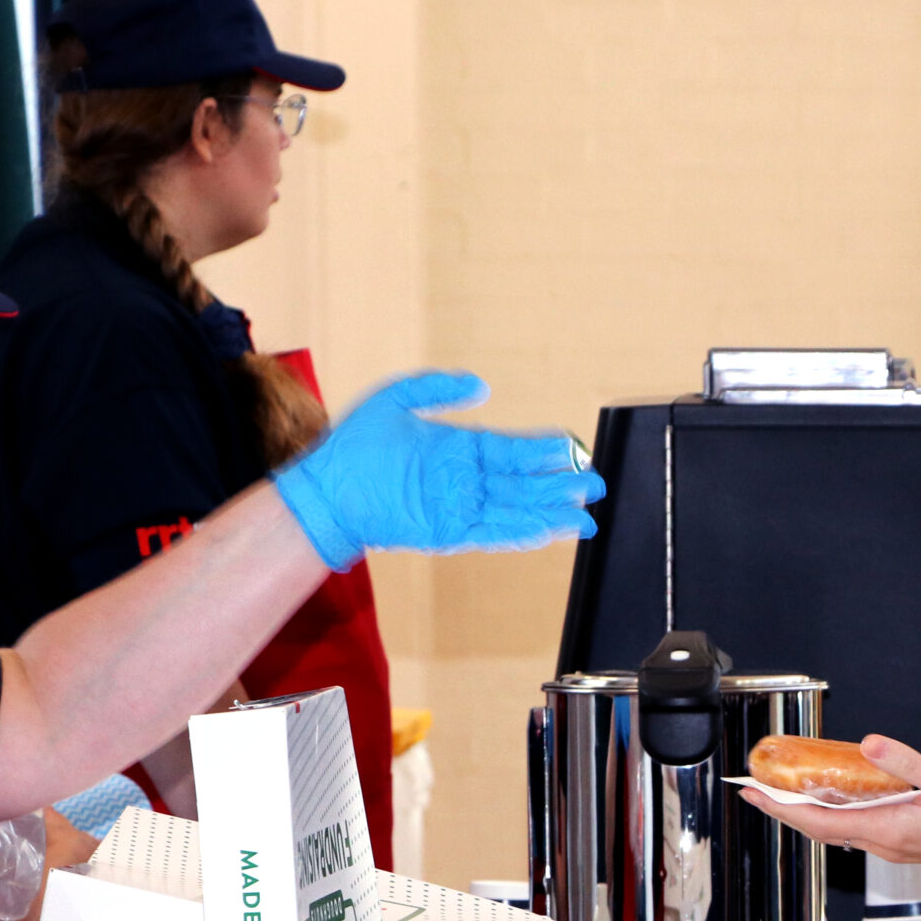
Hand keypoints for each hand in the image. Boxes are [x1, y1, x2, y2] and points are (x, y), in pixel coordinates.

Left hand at [273, 372, 604, 570]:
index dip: (547, 450)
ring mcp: (460, 508)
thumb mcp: (395, 399)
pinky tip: (547, 531)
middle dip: (561, 485)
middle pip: (525, 484)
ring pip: (517, 512)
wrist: (325, 491)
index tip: (575, 447)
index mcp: (460, 449)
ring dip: (551, 514)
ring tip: (585, 516)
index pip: (515, 449)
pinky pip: (492, 534)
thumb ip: (437, 388)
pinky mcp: (447, 532)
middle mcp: (466, 480)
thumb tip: (482, 386)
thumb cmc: (353, 446)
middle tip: (596, 484)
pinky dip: (521, 533)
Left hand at [736, 735, 920, 865]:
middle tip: (756, 791)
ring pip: (837, 830)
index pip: (821, 823)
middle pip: (821, 829)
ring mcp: (892, 847)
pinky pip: (855, 829)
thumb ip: (906, 761)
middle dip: (784, 810)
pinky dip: (832, 814)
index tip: (757, 795)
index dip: (784, 810)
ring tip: (784, 792)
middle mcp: (885, 844)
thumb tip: (870, 744)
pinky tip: (829, 798)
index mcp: (890, 829)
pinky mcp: (901, 843)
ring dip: (807, 813)